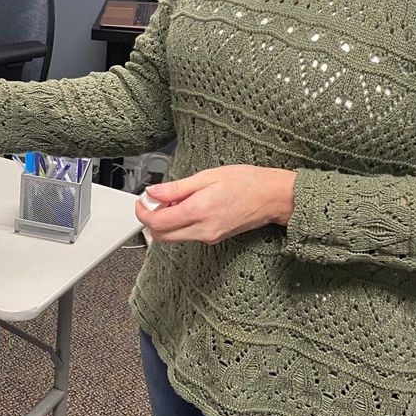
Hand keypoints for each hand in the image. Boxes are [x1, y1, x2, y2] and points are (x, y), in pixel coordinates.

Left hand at [137, 165, 295, 243]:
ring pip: (173, 237)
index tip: (142, 201)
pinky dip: (180, 223)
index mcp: (199, 212)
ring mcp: (209, 237)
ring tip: (177, 200)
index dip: (143, 212)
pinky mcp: (214, 238)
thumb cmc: (246, 182)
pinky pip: (187, 235)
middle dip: (151, 220)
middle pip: (161, 236)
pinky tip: (189, 206)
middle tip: (155, 200)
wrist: (273, 197)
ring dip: (166, 222)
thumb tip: (153, 192)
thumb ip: (177, 188)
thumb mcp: (207, 176)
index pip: (157, 223)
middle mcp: (202, 230)